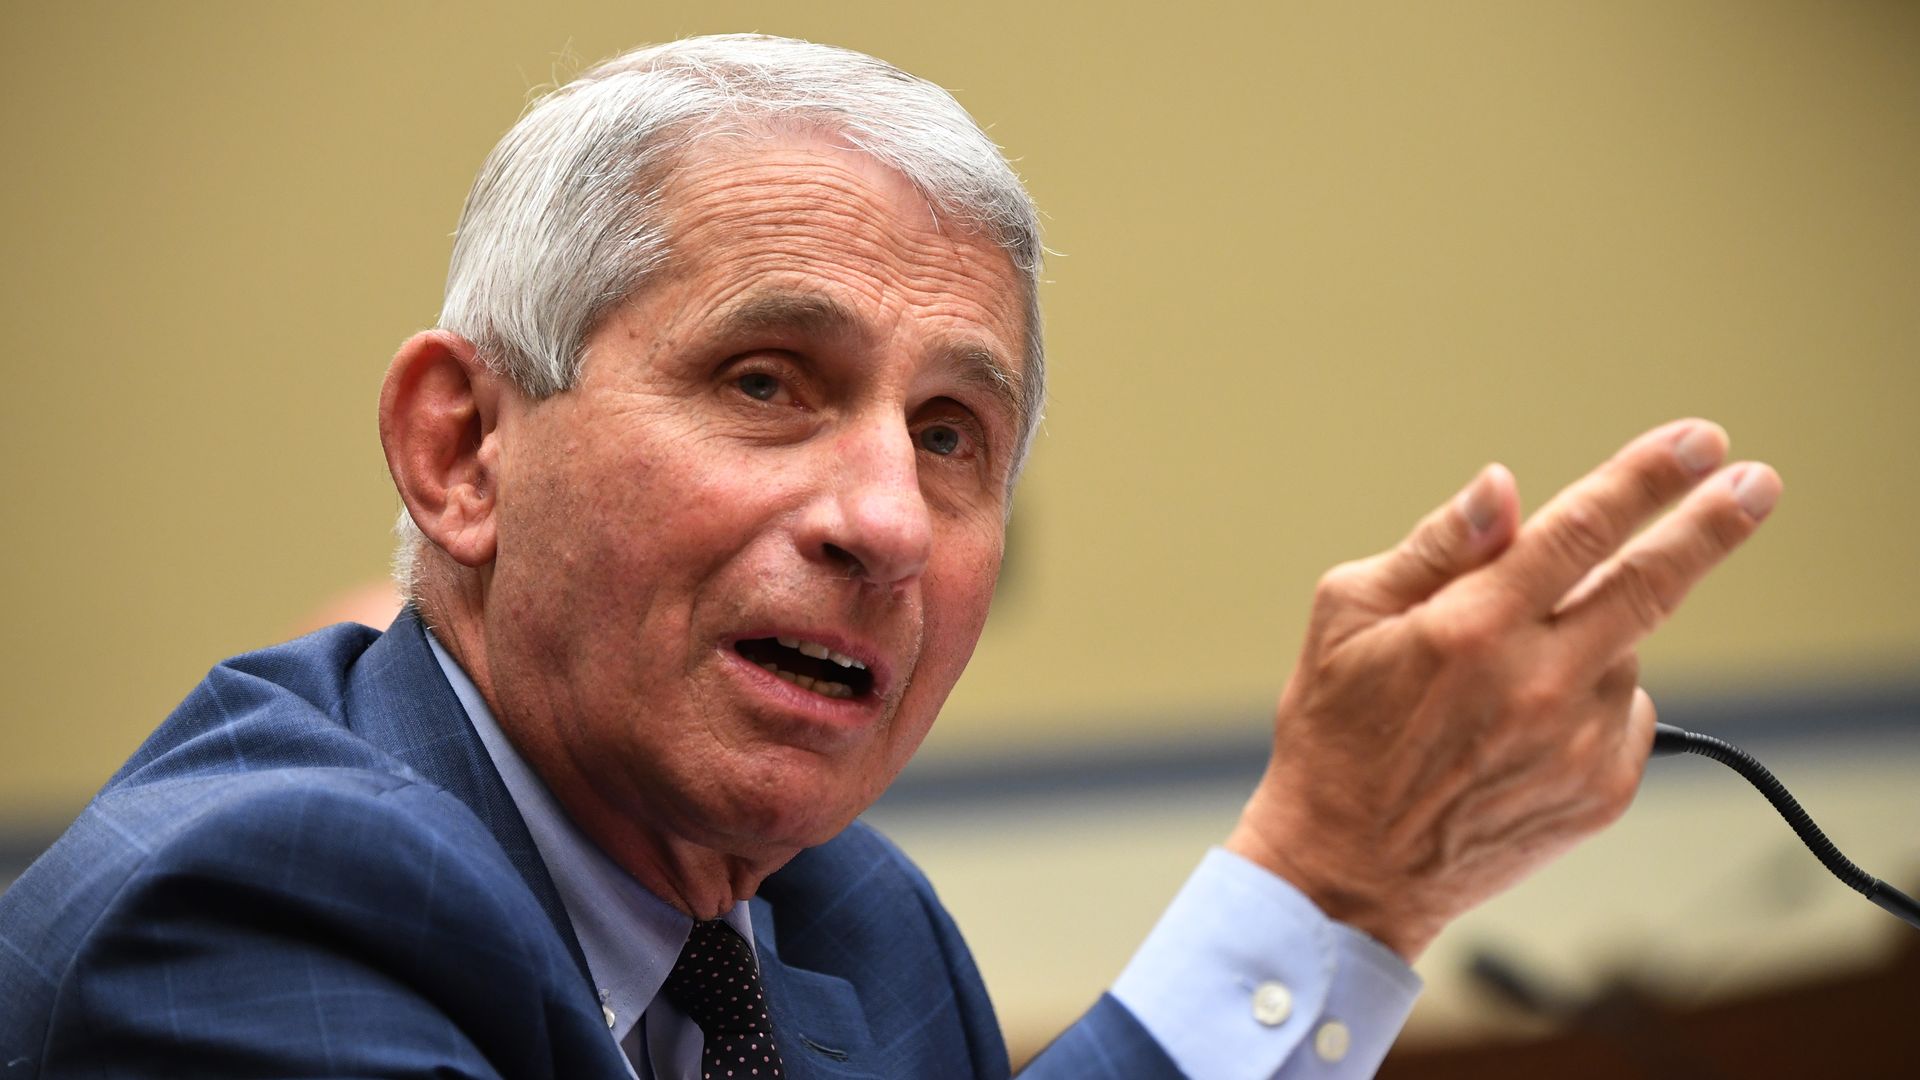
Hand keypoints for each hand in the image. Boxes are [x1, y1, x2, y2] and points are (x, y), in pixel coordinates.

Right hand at [1225, 419, 1780, 961]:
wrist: (1348, 870)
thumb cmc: (1335, 734)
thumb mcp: (1346, 616)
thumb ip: (1437, 547)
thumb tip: (1504, 491)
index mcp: (1470, 628)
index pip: (1579, 530)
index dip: (1646, 479)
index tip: (1699, 443)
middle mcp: (1536, 684)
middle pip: (1650, 584)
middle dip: (1711, 525)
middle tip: (1756, 482)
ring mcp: (1576, 743)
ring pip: (1623, 650)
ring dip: (1592, 634)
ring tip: (1506, 678)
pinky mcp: (1600, 792)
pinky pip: (1625, 713)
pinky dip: (1592, 696)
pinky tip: (1526, 723)